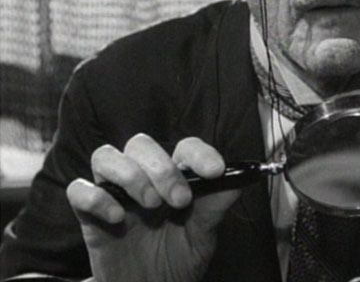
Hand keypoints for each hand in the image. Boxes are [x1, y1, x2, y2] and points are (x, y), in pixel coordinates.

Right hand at [66, 134, 239, 281]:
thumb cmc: (178, 258)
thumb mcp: (203, 236)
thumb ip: (216, 206)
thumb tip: (237, 181)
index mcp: (174, 176)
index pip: (184, 146)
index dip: (199, 153)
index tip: (215, 171)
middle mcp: (142, 177)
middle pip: (140, 144)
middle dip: (162, 168)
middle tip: (179, 200)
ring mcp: (113, 193)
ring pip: (106, 155)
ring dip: (130, 175)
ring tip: (150, 206)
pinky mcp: (89, 215)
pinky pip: (78, 190)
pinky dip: (96, 197)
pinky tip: (117, 218)